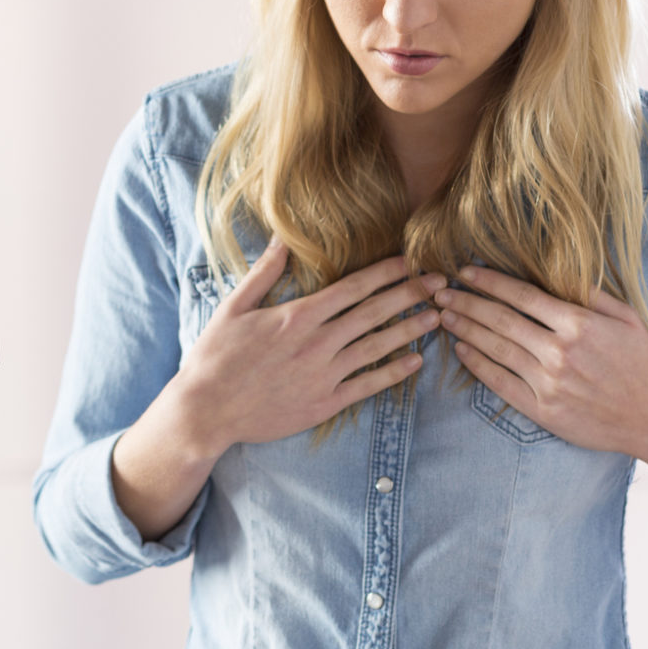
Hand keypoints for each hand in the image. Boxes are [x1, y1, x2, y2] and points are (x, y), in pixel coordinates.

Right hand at [171, 246, 441, 456]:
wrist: (207, 409)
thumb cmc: (215, 355)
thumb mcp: (234, 307)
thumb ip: (264, 273)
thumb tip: (281, 239)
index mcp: (297, 315)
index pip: (352, 288)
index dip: (385, 274)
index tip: (410, 262)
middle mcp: (317, 342)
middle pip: (373, 313)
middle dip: (410, 295)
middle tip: (440, 284)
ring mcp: (323, 375)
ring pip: (376, 347)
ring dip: (410, 330)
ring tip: (437, 317)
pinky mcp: (324, 403)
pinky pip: (367, 385)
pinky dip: (394, 373)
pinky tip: (414, 362)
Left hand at [438, 266, 647, 456]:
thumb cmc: (642, 366)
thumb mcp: (626, 319)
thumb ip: (590, 294)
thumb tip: (557, 271)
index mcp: (578, 324)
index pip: (521, 295)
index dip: (489, 281)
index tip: (465, 271)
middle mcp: (559, 352)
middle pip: (500, 319)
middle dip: (466, 302)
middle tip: (439, 290)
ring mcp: (549, 383)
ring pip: (495, 349)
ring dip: (465, 329)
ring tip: (443, 315)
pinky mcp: (543, 410)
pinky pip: (500, 383)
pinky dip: (477, 365)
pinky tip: (462, 350)